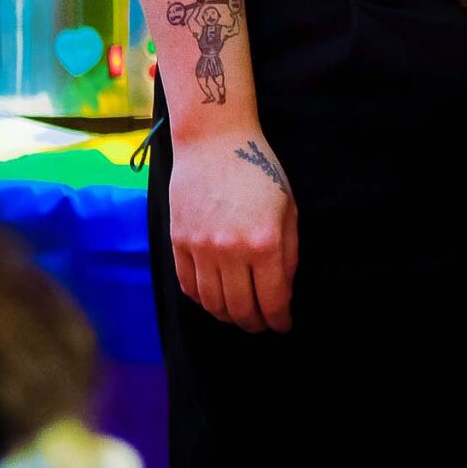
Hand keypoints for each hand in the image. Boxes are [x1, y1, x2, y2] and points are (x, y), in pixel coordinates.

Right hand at [168, 129, 298, 331]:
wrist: (214, 142)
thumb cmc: (259, 169)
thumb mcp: (288, 208)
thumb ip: (288, 253)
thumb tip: (283, 290)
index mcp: (264, 242)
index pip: (271, 299)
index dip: (278, 319)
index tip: (282, 325)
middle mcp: (230, 251)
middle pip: (240, 308)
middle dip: (254, 323)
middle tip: (261, 325)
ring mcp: (200, 248)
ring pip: (212, 302)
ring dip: (227, 316)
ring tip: (239, 315)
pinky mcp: (178, 242)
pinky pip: (188, 285)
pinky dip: (202, 300)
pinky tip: (214, 300)